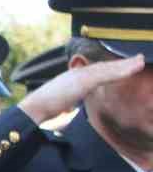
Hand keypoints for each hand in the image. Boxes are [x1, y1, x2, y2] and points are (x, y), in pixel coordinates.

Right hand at [18, 54, 143, 125]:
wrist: (32, 109)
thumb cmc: (43, 109)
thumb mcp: (59, 107)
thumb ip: (66, 106)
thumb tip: (66, 111)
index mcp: (73, 79)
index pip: (97, 72)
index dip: (112, 69)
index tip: (126, 67)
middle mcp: (77, 73)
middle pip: (104, 67)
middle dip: (121, 64)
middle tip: (139, 60)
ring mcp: (80, 76)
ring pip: (107, 68)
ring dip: (126, 65)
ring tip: (140, 61)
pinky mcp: (83, 80)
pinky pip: (106, 74)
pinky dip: (121, 70)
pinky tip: (134, 67)